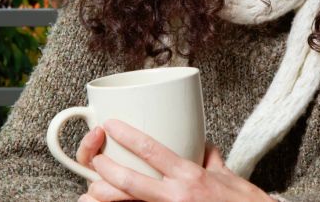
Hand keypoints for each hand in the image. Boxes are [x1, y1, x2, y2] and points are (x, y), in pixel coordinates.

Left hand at [79, 119, 273, 201]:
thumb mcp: (228, 175)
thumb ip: (210, 159)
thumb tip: (201, 146)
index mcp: (190, 176)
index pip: (152, 150)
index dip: (127, 136)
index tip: (111, 124)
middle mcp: (177, 196)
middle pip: (130, 181)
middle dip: (105, 169)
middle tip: (95, 159)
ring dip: (104, 197)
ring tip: (91, 189)